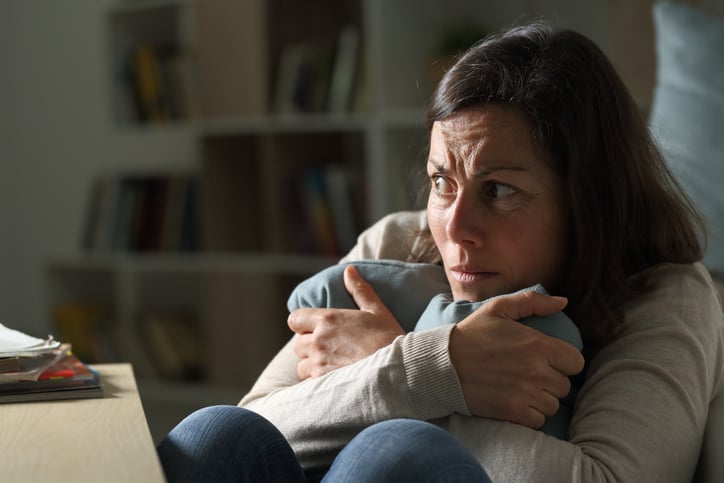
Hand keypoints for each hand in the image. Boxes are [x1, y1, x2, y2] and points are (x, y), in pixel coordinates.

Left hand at [289, 265, 404, 378]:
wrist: (397, 370)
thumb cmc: (389, 338)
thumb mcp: (377, 310)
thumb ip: (360, 290)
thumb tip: (349, 270)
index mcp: (328, 320)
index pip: (295, 319)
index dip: (302, 324)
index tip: (314, 329)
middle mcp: (318, 341)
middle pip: (298, 344)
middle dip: (309, 346)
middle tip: (329, 349)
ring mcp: (319, 363)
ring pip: (302, 366)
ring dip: (312, 365)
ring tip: (332, 366)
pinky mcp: (323, 383)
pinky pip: (310, 383)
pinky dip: (319, 381)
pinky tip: (335, 379)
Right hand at [449, 290, 584, 428]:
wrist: (441, 363)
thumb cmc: (471, 334)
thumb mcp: (498, 309)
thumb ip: (532, 302)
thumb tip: (563, 302)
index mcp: (537, 345)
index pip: (576, 362)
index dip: (564, 361)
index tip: (549, 360)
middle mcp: (536, 371)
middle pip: (565, 385)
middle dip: (551, 380)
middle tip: (529, 373)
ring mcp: (525, 393)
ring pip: (553, 404)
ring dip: (541, 398)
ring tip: (522, 388)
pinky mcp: (513, 411)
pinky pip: (538, 419)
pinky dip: (530, 414)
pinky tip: (515, 401)